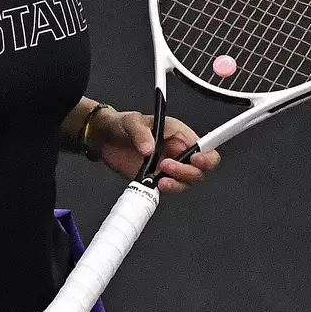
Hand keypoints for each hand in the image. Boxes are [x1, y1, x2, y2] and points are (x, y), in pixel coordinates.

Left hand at [89, 110, 220, 192]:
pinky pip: (169, 188)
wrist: (104, 139)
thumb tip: (149, 148)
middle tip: (166, 166)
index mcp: (179, 134)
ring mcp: (168, 167)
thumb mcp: (131, 122)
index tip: (196, 159)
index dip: (207, 156)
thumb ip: (140, 133)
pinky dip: (165, 190)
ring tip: (159, 177)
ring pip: (186, 182)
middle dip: (187, 172)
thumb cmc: (121, 124)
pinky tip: (154, 184)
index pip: (205, 147)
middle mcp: (177, 152)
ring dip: (176, 183)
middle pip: (199, 169)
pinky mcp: (156, 178)